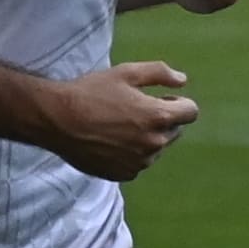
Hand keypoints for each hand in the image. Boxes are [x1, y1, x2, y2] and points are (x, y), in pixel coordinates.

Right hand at [39, 60, 200, 180]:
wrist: (57, 121)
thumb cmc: (91, 93)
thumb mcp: (126, 72)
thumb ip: (159, 73)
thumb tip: (182, 80)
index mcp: (158, 117)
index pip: (191, 112)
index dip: (179, 103)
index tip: (162, 98)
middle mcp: (153, 144)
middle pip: (174, 131)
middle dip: (162, 120)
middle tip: (135, 109)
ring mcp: (139, 162)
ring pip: (156, 148)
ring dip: (147, 138)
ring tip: (119, 125)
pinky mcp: (124, 174)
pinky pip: (138, 163)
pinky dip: (131, 153)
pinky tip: (110, 141)